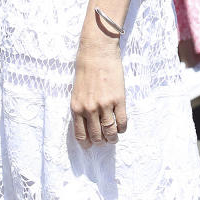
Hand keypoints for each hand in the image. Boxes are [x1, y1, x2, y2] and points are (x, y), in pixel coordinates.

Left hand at [71, 32, 126, 146]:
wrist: (97, 53)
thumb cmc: (86, 70)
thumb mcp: (77, 92)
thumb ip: (81, 108)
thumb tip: (88, 124)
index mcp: (76, 108)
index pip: (81, 134)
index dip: (87, 143)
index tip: (91, 146)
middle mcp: (89, 109)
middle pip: (96, 136)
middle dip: (101, 142)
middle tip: (105, 141)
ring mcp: (104, 105)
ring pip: (110, 131)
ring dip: (113, 138)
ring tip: (114, 137)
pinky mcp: (118, 100)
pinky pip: (122, 122)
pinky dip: (122, 128)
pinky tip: (121, 127)